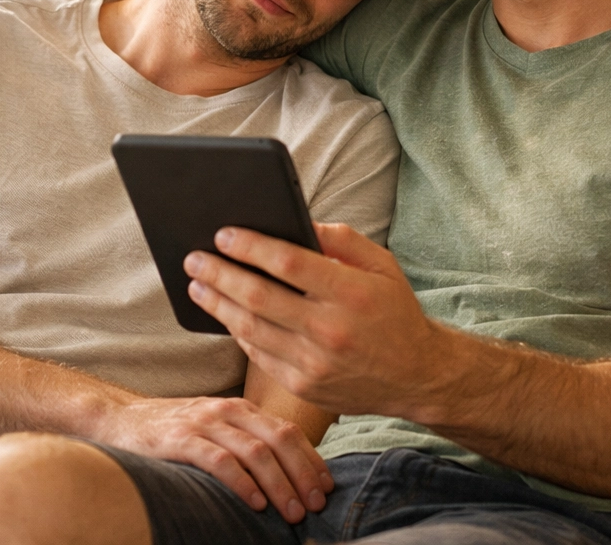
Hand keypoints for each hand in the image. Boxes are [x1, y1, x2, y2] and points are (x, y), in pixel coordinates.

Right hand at [91, 395, 332, 521]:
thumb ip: (245, 442)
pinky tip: (255, 504)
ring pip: (255, 450)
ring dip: (280, 483)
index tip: (327, 488)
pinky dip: (243, 483)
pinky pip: (220, 460)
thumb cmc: (174, 430)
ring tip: (293, 511)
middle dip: (303, 473)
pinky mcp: (181, 440)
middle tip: (316, 504)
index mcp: (242, 408)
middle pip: (279, 438)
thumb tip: (286, 476)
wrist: (120, 419)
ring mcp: (205, 423)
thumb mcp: (216, 429)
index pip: (287, 430)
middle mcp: (228, 410)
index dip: (312, 459)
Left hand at [184, 223, 446, 416]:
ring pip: (250, 328)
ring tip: (197, 283)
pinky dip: (237, 330)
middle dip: (219, 274)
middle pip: (259, 297)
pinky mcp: (304, 386)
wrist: (416, 375)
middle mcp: (330, 330)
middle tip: (194, 257)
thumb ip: (341, 239)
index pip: (288, 264)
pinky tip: (224, 312)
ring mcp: (314, 363)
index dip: (251, 247)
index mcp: (350, 292)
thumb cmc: (394, 310)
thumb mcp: (382, 264)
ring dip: (217, 304)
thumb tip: (298, 223)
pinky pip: (259, 354)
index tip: (224, 234)